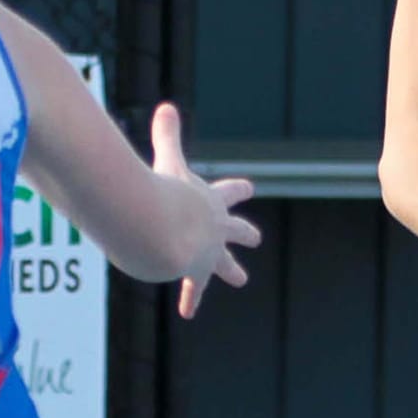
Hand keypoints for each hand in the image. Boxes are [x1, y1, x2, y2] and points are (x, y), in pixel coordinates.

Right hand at [152, 102, 259, 318]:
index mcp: (212, 202)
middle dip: (243, 234)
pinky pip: (195, 292)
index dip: (237, 190)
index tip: (249, 189)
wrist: (164, 231)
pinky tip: (189, 310)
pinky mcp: (195, 274)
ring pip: (223, 265)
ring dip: (230, 271)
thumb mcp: (168, 162)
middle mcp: (216, 229)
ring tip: (240, 278)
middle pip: (236, 231)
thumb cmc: (166, 194)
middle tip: (254, 239)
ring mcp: (208, 253)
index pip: (230, 193)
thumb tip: (166, 106)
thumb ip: (168, 136)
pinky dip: (191, 300)